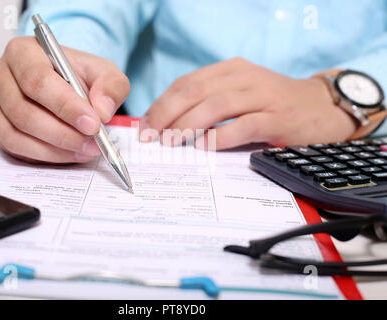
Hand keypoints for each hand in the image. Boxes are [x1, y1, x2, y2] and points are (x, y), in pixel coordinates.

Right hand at [0, 36, 129, 162]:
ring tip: (85, 150)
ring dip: (55, 148)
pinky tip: (69, 154)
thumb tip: (102, 111)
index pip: (38, 80)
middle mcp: (0, 75)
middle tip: (92, 143)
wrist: (66, 84)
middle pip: (24, 111)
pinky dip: (45, 155)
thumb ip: (110, 86)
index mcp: (23, 52)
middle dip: (63, 133)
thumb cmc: (77, 75)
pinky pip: (14, 147)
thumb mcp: (104, 72)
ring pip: (16, 133)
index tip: (93, 124)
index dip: (66, 106)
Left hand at [139, 58, 356, 149]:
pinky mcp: (279, 118)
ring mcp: (263, 97)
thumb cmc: (274, 104)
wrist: (323, 107)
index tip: (145, 124)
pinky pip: (244, 125)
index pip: (187, 83)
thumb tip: (170, 125)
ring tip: (170, 142)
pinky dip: (221, 137)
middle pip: (196, 91)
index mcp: (231, 70)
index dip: (162, 103)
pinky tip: (204, 147)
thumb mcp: (242, 93)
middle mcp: (245, 78)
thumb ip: (211, 102)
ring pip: (216, 106)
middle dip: (168, 114)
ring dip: (188, 125)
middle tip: (151, 136)